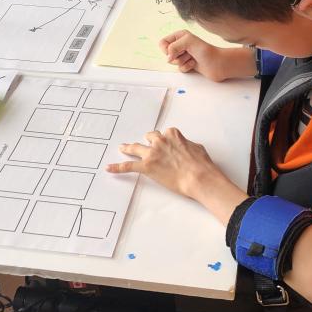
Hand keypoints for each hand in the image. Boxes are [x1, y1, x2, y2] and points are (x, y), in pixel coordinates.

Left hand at [106, 127, 245, 223]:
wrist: (199, 177)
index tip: (165, 145)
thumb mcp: (197, 147)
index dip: (164, 141)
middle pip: (149, 138)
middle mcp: (160, 141)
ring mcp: (152, 154)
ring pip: (135, 148)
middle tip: (148, 148)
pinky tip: (110, 168)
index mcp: (172, 134)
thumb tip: (186, 147)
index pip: (164, 134)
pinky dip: (118, 167)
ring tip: (122, 148)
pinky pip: (128, 166)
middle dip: (148, 143)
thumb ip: (187, 144)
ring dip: (129, 148)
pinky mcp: (147, 167)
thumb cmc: (201, 164)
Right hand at [159, 30, 254, 81]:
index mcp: (180, 35)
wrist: (218, 64)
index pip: (163, 42)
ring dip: (183, 62)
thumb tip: (167, 57)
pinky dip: (187, 67)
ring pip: (173, 62)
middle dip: (176, 56)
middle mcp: (181, 44)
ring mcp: (184, 54)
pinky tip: (194, 64)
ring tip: (192, 58)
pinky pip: (179, 69)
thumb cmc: (207, 51)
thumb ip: (173, 46)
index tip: (173, 52)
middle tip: (186, 53)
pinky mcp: (187, 64)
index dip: (166, 49)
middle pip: (167, 54)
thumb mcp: (188, 42)